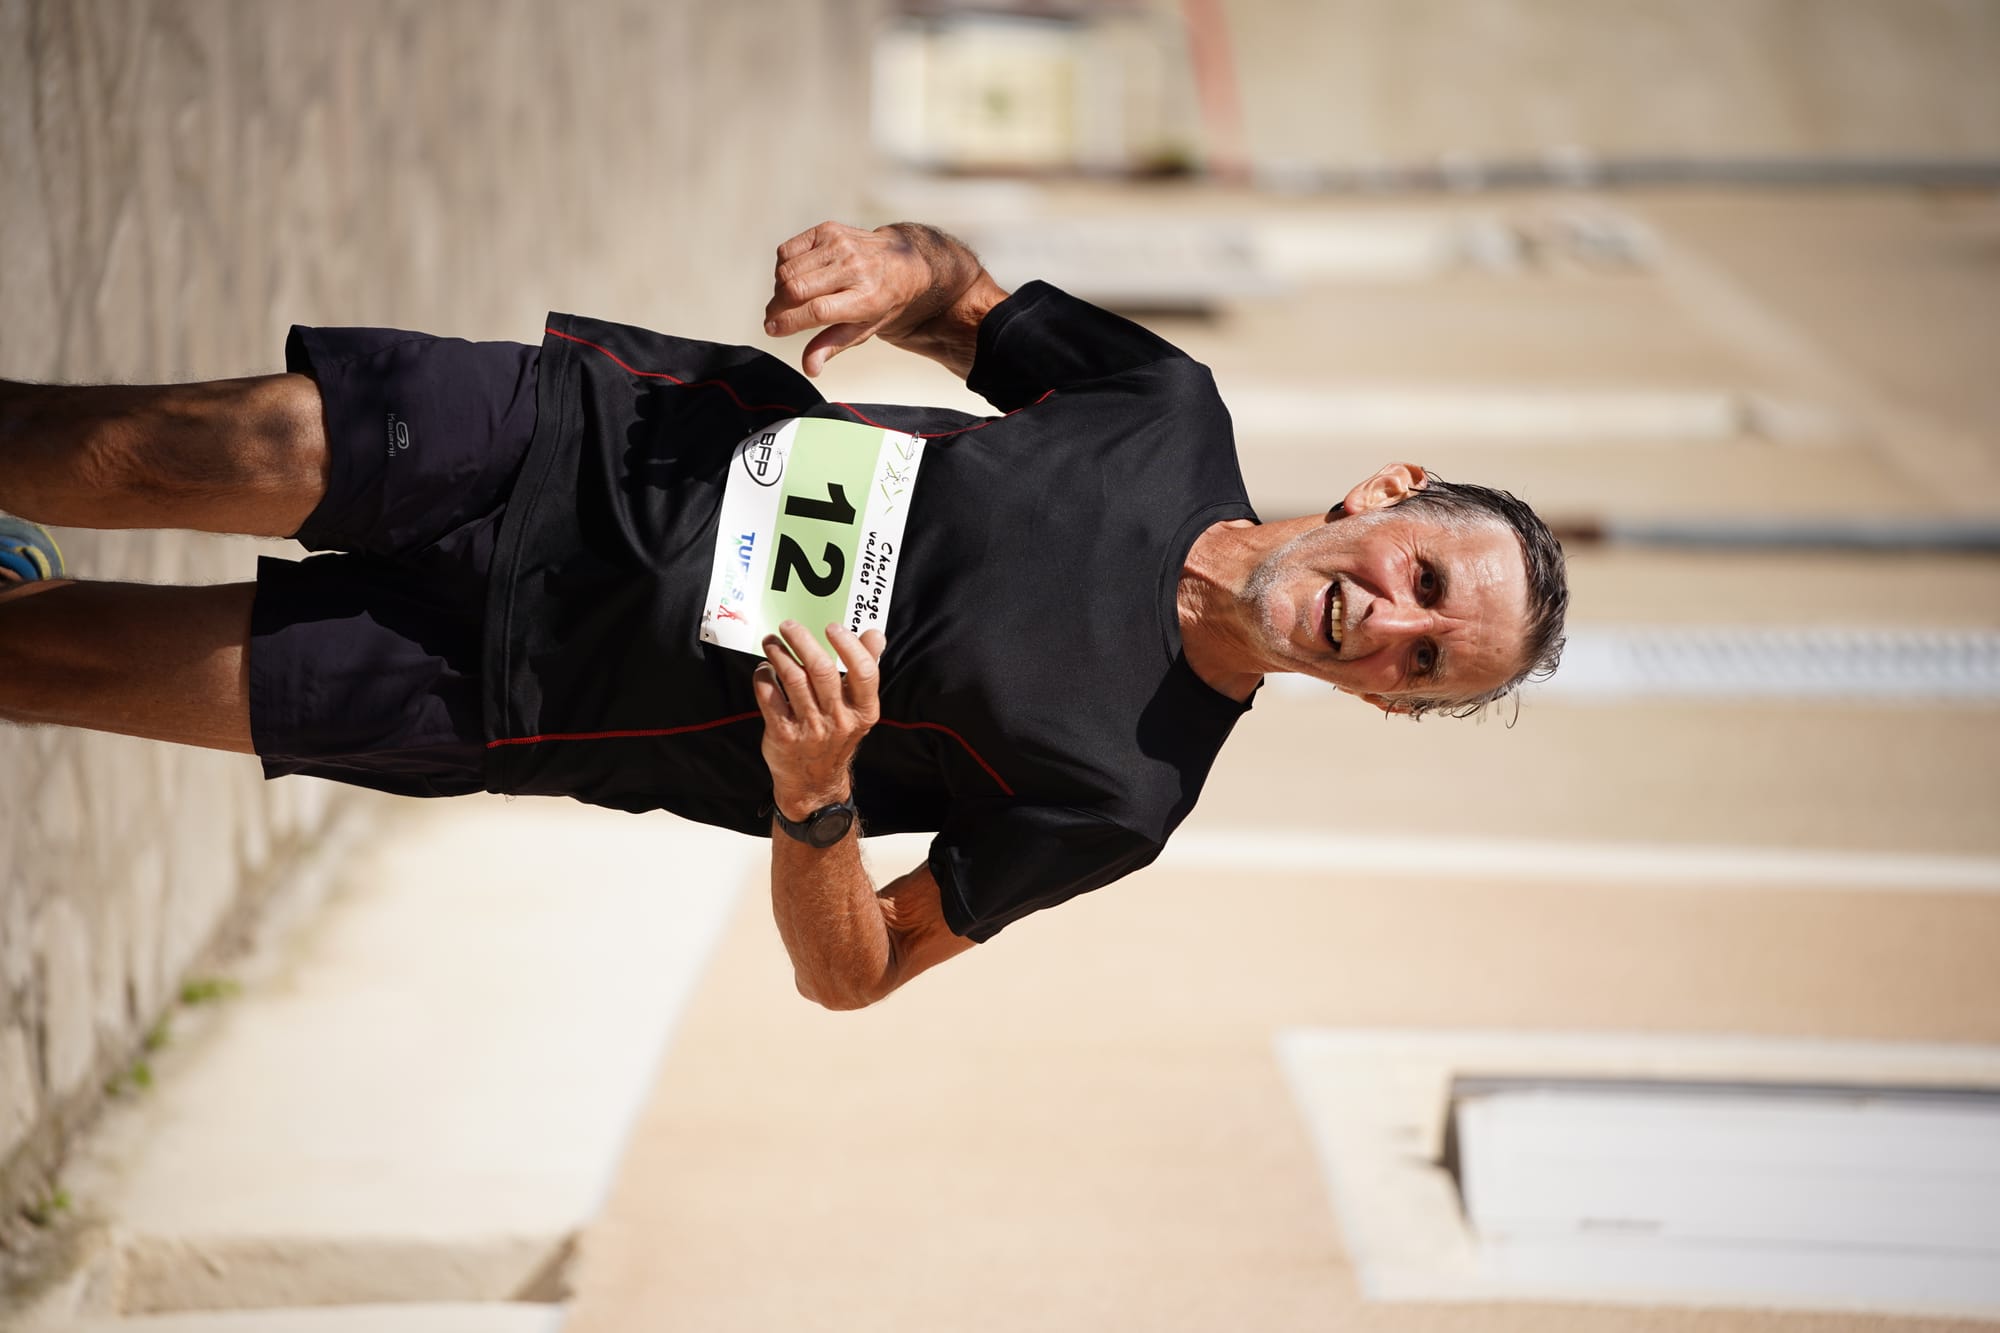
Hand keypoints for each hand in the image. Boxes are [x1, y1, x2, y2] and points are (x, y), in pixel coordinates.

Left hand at [751, 620, 886, 819]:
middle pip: (821, 671)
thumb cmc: (836, 737)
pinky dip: (764, 676)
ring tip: (772, 642)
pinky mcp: (782, 734)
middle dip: (803, 641)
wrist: (814, 783)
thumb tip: (875, 634)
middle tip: (789, 626)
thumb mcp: (858, 709)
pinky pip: (769, 696)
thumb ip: (866, 669)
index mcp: (863, 711)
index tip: (832, 627)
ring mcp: (809, 729)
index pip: (863, 672)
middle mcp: (839, 720)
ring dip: (779, 654)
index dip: (848, 646)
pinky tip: (765, 668)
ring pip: (792, 679)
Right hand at [763, 221, 931, 376]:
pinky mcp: (827, 230)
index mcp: (866, 298)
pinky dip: (782, 267)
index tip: (772, 329)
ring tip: (788, 300)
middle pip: (796, 288)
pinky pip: (787, 250)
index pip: (817, 310)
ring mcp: (839, 245)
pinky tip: (795, 277)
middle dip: (776, 308)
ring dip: (778, 289)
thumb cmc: (881, 300)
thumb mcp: (864, 329)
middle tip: (774, 319)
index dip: (789, 322)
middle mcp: (853, 268)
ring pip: (787, 269)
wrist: (903, 262)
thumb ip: (833, 345)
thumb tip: (809, 368)